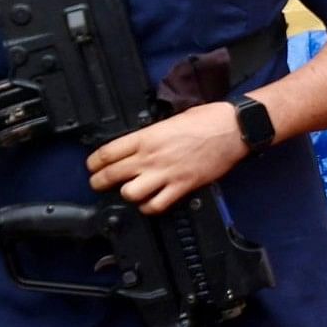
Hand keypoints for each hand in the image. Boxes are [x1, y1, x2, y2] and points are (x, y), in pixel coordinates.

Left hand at [85, 102, 245, 212]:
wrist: (233, 129)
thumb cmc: (207, 120)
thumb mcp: (170, 120)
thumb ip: (151, 135)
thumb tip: (138, 145)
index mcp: (146, 137)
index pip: (107, 153)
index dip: (93, 163)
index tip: (92, 167)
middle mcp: (151, 156)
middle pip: (111, 175)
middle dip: (99, 182)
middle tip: (98, 184)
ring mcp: (166, 173)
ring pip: (130, 193)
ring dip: (126, 195)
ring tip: (128, 192)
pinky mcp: (182, 186)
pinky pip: (156, 205)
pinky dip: (149, 207)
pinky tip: (149, 203)